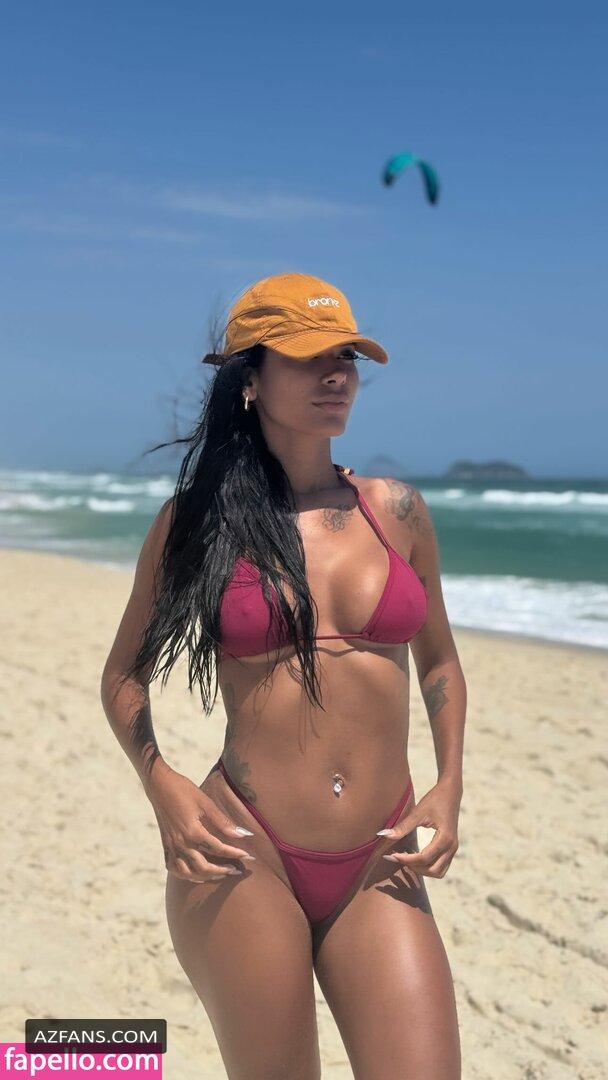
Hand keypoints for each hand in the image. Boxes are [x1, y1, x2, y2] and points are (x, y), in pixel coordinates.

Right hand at [145, 760, 256, 883]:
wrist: (159, 786)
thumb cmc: (184, 790)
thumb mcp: (205, 802)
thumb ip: (223, 821)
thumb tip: (243, 834)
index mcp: (193, 832)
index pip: (218, 849)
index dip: (235, 854)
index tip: (248, 857)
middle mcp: (181, 843)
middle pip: (204, 867)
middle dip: (223, 870)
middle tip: (237, 870)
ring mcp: (171, 847)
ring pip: (188, 873)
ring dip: (206, 877)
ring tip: (220, 874)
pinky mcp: (165, 846)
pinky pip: (174, 868)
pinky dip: (186, 875)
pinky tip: (196, 874)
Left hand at [377, 776, 461, 884]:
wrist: (451, 792)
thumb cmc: (434, 799)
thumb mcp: (417, 812)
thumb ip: (402, 827)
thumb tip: (382, 835)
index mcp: (445, 838)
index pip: (424, 858)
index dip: (406, 859)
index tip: (391, 855)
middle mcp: (452, 846)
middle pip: (432, 870)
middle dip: (414, 867)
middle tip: (397, 857)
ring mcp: (453, 849)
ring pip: (438, 872)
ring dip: (422, 870)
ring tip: (406, 859)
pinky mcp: (451, 848)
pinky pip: (441, 866)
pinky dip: (428, 866)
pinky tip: (414, 856)